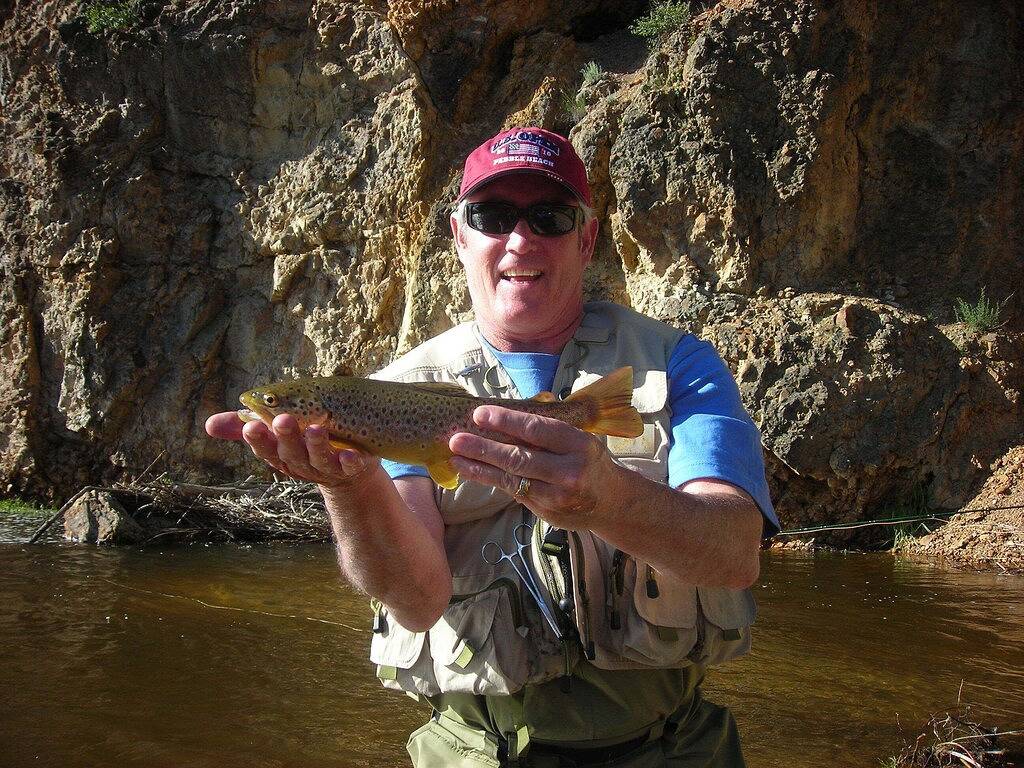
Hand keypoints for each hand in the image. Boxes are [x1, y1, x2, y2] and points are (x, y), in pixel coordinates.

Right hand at [204, 411, 376, 488]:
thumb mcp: (275, 436)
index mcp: (280, 453)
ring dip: (316, 445)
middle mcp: (300, 463)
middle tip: (284, 418)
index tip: (252, 424)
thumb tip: (208, 425)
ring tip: (316, 428)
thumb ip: (245, 427)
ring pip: (319, 458)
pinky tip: (350, 454)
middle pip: (291, 452)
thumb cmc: (305, 445)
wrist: (346, 471)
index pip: (265, 447)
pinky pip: (350, 466)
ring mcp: (326, 468)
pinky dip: (350, 461)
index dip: (258, 438)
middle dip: (286, 436)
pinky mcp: (350, 468)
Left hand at [448, 405, 619, 529]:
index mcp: (580, 445)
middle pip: (520, 457)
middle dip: (484, 448)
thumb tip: (502, 417)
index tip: (480, 414)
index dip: (506, 421)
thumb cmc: (588, 461)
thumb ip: (548, 432)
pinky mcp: (546, 512)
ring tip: (455, 457)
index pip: (538, 429)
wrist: (612, 502)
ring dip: (480, 467)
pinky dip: (490, 480)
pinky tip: (472, 471)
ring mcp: (557, 496)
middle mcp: (569, 472)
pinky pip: (513, 493)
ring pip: (512, 479)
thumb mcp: (579, 440)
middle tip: (456, 439)